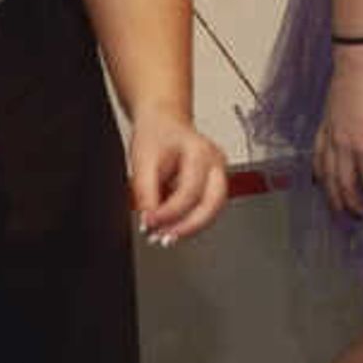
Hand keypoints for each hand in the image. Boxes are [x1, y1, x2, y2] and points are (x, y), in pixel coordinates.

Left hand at [128, 108, 229, 243]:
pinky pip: (207, 208)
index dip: (169, 212)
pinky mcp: (216, 183)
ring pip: (212, 210)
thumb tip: (148, 221)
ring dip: (189, 227)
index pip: (189, 191)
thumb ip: (145, 192)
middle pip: (212, 204)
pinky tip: (172, 226)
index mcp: (199, 151)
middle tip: (165, 239)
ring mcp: (219, 173)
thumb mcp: (142, 161)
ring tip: (166, 236)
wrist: (164, 123)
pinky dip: (190, 220)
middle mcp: (216, 162)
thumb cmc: (156, 135)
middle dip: (188, 227)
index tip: (149, 223)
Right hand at [312, 54, 362, 218]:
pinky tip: (321, 185)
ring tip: (342, 211)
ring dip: (334, 198)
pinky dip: (319, 176)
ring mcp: (329, 140)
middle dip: (354, 206)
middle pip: (344, 187)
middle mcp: (343, 147)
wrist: (355, 69)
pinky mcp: (321, 132)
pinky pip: (317, 160)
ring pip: (327, 178)